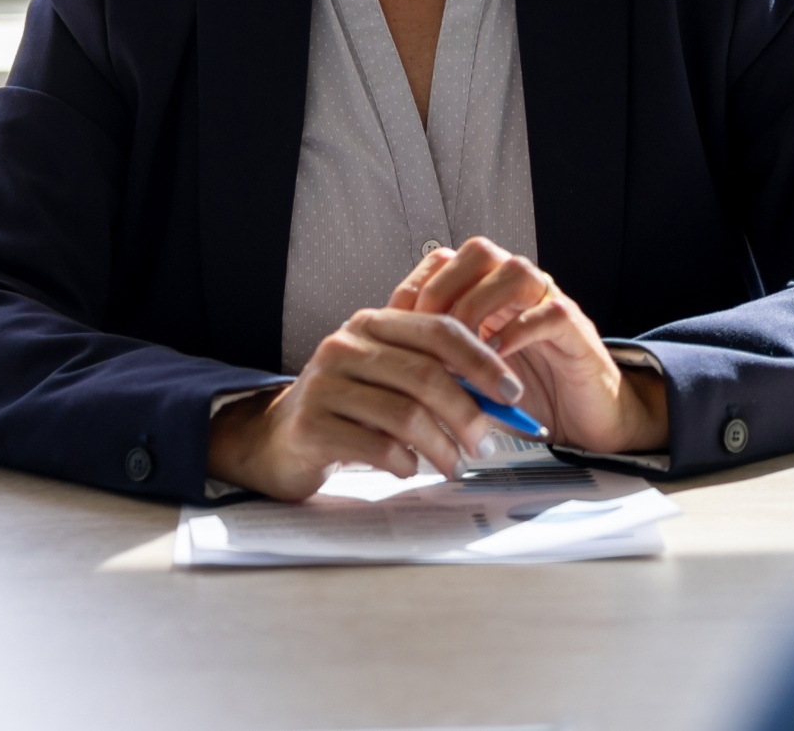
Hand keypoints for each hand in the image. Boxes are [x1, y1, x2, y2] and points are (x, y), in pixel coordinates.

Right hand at [204, 307, 529, 501]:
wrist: (280, 440)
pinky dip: (404, 462)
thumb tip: (503, 396)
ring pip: (405, 414)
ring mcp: (323, 384)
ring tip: (454, 466)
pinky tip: (410, 468)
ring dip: (441, 446)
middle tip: (487, 445)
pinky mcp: (311, 426)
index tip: (513, 394)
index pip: (439, 330)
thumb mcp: (388, 378)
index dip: (483, 361)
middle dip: (468, 414)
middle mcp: (345, 346)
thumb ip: (436, 373)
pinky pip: (375, 446)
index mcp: (373, 324)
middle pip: (426, 375)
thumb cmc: (349, 409)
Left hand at [392, 238, 668, 456]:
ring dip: (478, 307)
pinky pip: (549, 314)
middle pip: (479, 251)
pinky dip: (517, 333)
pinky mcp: (576, 329)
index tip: (394, 328)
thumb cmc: (524, 393)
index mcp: (488, 291)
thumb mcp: (468, 374)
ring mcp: (549, 303)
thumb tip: (388, 359)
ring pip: (515, 271)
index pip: (445, 261)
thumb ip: (437, 359)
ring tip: (461, 350)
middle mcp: (518, 288)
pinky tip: (496, 361)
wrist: (584, 420)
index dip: (415, 289)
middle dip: (443, 290)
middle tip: (426, 335)